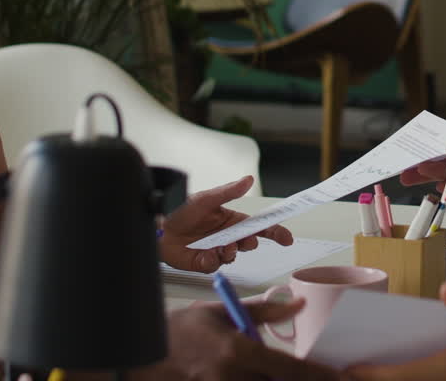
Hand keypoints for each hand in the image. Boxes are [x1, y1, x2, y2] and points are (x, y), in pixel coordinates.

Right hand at [137, 298, 341, 380]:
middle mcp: (232, 378)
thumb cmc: (180, 332)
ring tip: (295, 373)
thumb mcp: (221, 313)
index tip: (340, 376)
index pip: (290, 369)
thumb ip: (262, 312)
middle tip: (328, 376)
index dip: (319, 376)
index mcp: (238, 352)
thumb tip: (297, 304)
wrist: (142, 357)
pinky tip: (261, 376)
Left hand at [158, 176, 292, 272]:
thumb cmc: (181, 209)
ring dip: (230, 252)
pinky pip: (214, 266)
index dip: (275, 232)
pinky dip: (211, 261)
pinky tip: (203, 254)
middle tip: (244, 240)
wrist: (159, 226)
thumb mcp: (207, 198)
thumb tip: (248, 179)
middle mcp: (227, 236)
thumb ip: (229, 191)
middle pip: (249, 243)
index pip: (258, 226)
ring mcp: (216, 250)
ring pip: (233, 257)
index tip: (286, 238)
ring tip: (220, 247)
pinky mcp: (203, 262)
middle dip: (249, 243)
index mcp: (232, 220)